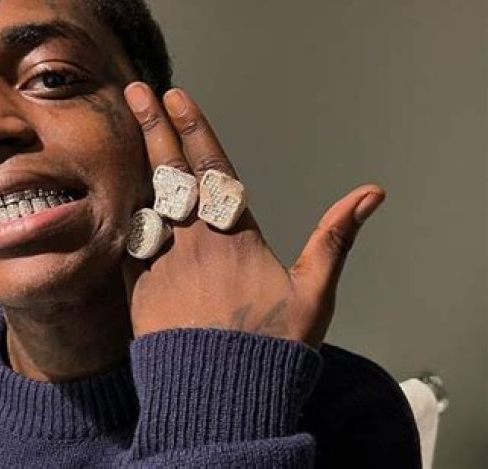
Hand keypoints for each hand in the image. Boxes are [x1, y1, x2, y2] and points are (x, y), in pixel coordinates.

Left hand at [122, 83, 384, 347]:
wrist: (220, 396)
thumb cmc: (272, 347)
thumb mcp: (315, 294)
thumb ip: (336, 238)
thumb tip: (370, 194)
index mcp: (235, 236)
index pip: (213, 170)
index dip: (195, 129)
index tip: (178, 96)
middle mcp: (194, 241)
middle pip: (171, 172)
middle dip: (154, 126)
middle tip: (137, 91)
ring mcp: (162, 261)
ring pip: (145, 200)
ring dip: (135, 160)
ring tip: (123, 127)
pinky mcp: (139, 287)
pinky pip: (129, 241)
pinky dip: (125, 213)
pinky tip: (117, 191)